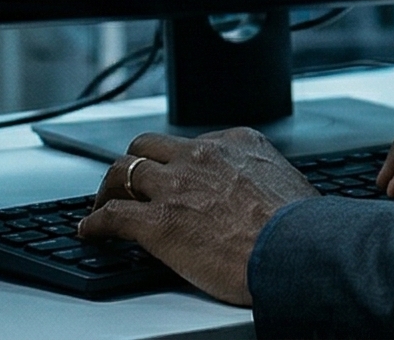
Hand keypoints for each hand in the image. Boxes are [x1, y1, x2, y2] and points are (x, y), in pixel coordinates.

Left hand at [76, 128, 314, 305]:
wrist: (297, 250)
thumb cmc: (303, 228)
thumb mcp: (289, 185)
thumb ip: (265, 181)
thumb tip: (267, 198)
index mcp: (236, 143)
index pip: (193, 142)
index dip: (178, 161)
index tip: (174, 175)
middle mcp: (201, 156)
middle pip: (150, 146)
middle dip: (136, 163)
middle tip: (130, 182)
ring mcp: (176, 186)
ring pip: (123, 171)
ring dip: (108, 188)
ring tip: (102, 203)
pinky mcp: (157, 221)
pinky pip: (112, 215)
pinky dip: (95, 223)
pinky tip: (90, 232)